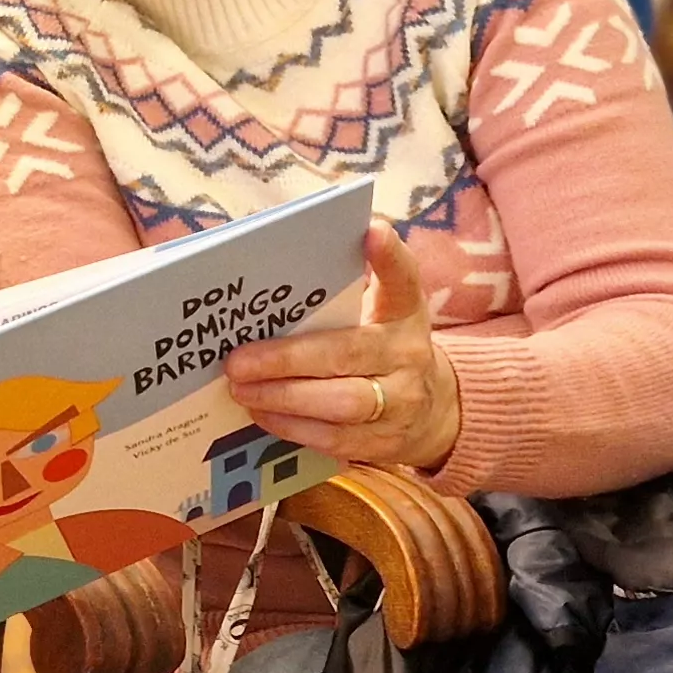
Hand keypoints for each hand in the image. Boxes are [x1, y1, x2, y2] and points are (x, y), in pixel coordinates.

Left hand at [222, 225, 462, 470]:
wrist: (435, 411)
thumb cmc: (385, 349)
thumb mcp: (382, 313)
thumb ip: (344, 290)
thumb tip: (278, 264)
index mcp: (404, 313)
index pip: (403, 280)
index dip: (389, 256)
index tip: (370, 229)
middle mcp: (408, 356)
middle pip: (347, 354)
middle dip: (287, 359)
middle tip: (237, 361)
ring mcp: (401, 404)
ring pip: (340, 404)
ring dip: (283, 398)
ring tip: (241, 389)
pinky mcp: (385, 444)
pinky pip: (333, 438)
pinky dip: (292, 426)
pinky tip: (261, 413)